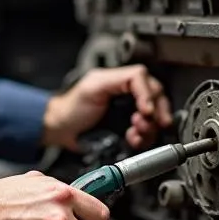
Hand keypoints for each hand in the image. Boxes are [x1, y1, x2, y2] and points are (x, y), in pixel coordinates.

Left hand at [42, 64, 172, 151]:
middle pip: (156, 98)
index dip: (149, 96)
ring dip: (148, 127)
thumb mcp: (94, 86)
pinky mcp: (128, 129)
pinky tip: (133, 139)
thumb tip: (144, 95)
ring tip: (135, 132)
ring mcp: (129, 112)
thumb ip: (119, 81)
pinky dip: (143, 138)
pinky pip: (146, 133)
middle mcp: (129, 94)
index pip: (145, 81)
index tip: (146, 111)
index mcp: (121, 80)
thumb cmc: (72, 107)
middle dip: (155, 113)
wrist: (61, 130)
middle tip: (143, 123)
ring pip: (154, 117)